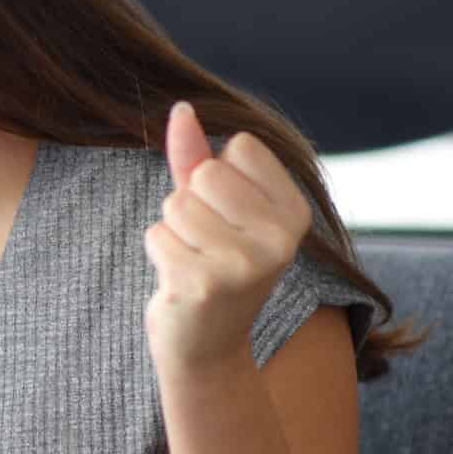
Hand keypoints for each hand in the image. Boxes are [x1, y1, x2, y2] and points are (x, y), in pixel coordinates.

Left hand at [143, 102, 312, 376]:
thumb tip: (181, 107)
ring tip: (194, 261)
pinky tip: (182, 281)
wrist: (207, 346)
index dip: (217, 174)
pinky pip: (157, 235)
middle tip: (205, 242)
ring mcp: (244, 263)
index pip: (239, 146)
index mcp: (295, 212)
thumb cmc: (211, 264)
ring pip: (176, 204)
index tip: (228, 215)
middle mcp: (280, 238)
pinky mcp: (205, 284)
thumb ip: (197, 156)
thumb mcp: (213, 206)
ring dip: (172, 230)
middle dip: (189, 202)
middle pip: (205, 173)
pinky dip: (159, 254)